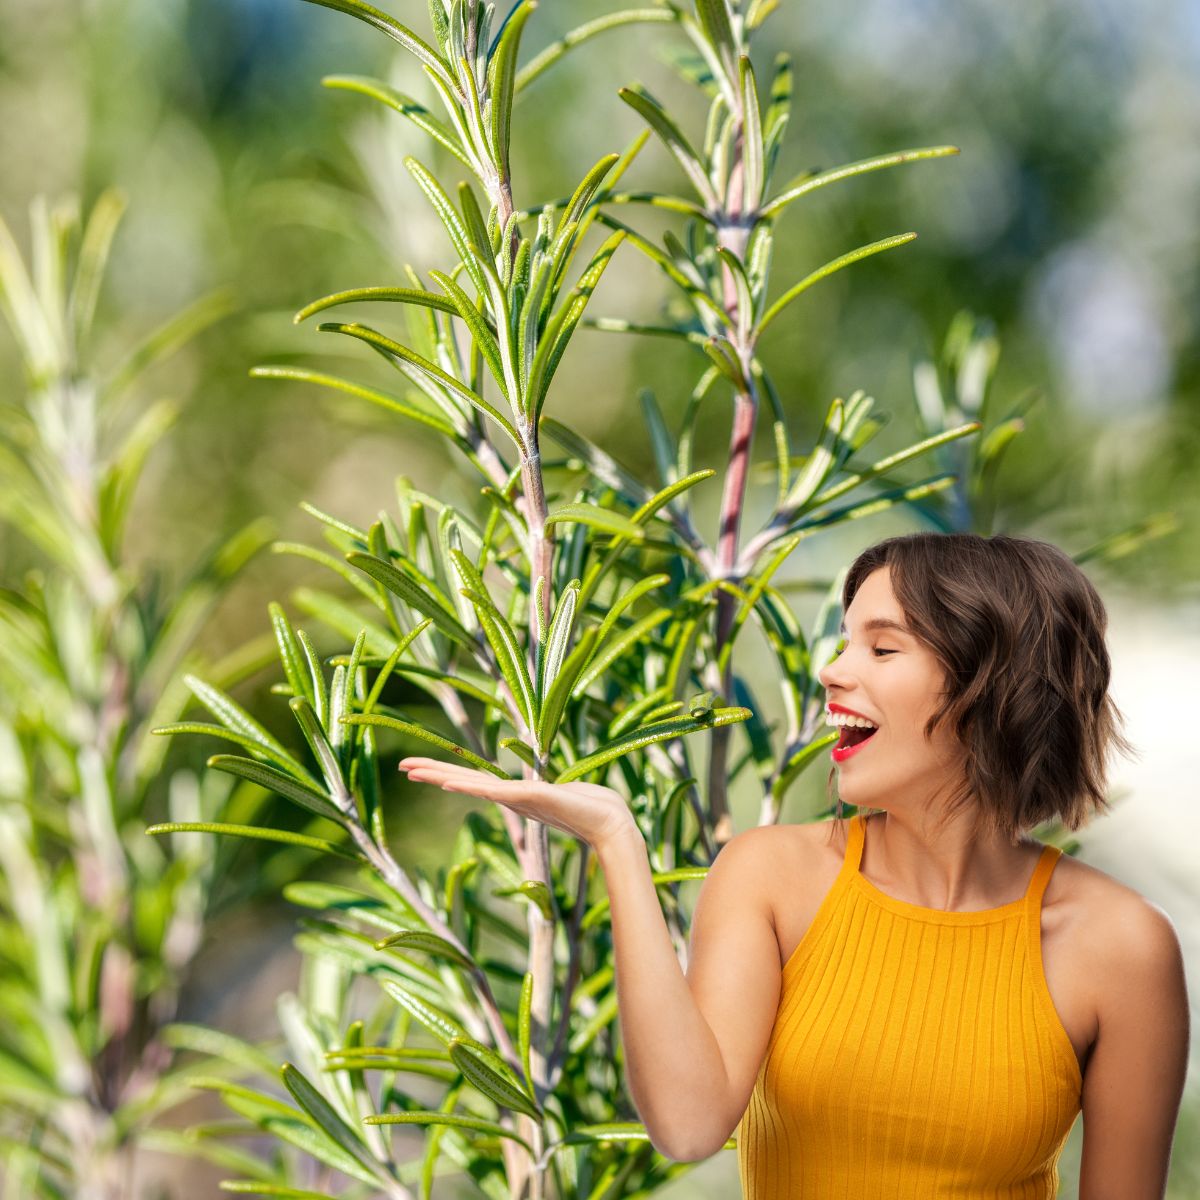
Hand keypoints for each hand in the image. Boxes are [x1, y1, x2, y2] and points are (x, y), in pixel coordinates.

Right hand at [398, 757, 636, 851]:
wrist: (612, 824)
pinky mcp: (528, 797)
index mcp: (517, 794)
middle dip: (432, 772)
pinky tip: (448, 782)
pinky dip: (468, 786)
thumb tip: (560, 791)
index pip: (474, 780)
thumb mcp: (566, 791)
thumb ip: (555, 789)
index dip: (447, 772)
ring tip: (413, 770)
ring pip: (470, 784)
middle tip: (402, 766)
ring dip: (441, 775)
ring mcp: (517, 799)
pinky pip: (492, 790)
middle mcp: (511, 798)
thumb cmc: (596, 807)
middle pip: (463, 781)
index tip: (422, 767)